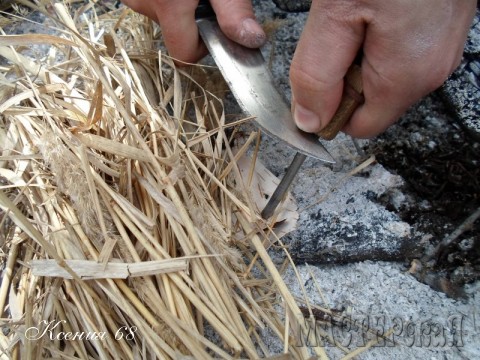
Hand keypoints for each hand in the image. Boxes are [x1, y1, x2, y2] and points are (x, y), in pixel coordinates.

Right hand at [120, 0, 265, 62]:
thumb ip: (234, 11)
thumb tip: (251, 42)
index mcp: (168, 5)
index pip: (184, 56)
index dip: (203, 50)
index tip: (213, 30)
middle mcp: (145, 3)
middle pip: (173, 36)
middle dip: (191, 24)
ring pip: (161, 18)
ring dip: (177, 8)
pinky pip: (151, 2)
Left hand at [290, 0, 476, 137]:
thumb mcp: (336, 14)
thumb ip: (317, 73)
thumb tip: (309, 119)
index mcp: (406, 76)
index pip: (356, 127)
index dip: (328, 111)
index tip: (313, 83)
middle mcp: (429, 69)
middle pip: (369, 102)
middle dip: (343, 78)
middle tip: (335, 33)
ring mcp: (437, 48)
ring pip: (381, 75)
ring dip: (357, 53)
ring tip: (355, 14)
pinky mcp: (436, 28)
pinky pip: (396, 51)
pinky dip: (375, 36)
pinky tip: (373, 9)